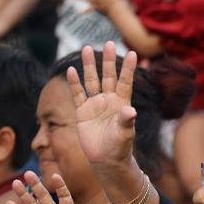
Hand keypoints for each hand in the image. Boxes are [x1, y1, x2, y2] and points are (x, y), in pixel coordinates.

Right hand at [66, 42, 139, 167]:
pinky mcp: (82, 112)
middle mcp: (109, 101)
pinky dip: (74, 83)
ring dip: (89, 66)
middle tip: (108, 43)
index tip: (132, 53)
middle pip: (108, 76)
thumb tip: (131, 111)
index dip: (128, 68)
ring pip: (92, 81)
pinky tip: (71, 70)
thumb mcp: (125, 134)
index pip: (125, 82)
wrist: (106, 160)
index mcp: (122, 104)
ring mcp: (95, 105)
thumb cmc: (119, 148)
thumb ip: (126, 121)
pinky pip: (78, 94)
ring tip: (87, 48)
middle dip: (107, 60)